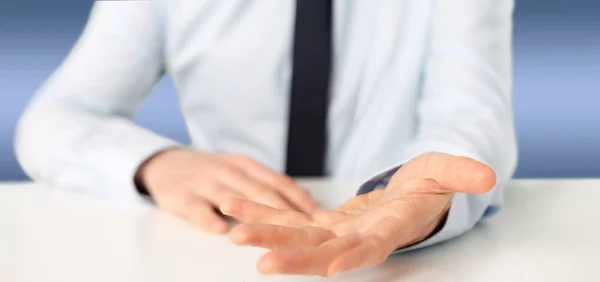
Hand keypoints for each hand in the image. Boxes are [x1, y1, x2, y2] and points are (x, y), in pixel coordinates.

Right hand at [137, 148, 321, 233]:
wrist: (165, 164)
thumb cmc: (210, 173)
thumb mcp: (239, 171)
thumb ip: (267, 184)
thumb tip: (306, 200)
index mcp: (245, 165)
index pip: (278, 182)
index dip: (300, 199)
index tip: (321, 216)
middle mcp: (228, 171)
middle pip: (260, 192)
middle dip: (286, 211)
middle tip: (306, 230)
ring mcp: (204, 183)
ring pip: (232, 200)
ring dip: (253, 215)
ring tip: (273, 232)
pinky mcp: (182, 196)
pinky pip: (196, 208)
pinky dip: (208, 218)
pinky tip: (219, 230)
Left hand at [220, 152, 495, 276]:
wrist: (410, 196)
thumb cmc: (431, 187)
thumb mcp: (448, 172)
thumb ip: (462, 174)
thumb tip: (486, 176)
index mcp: (389, 229)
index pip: (371, 248)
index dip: (352, 257)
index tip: (328, 267)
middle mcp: (359, 238)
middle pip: (324, 251)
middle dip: (293, 254)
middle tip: (259, 258)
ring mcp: (338, 232)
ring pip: (297, 238)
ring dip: (267, 233)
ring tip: (233, 229)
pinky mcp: (323, 223)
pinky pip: (287, 218)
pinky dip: (263, 212)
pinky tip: (234, 208)